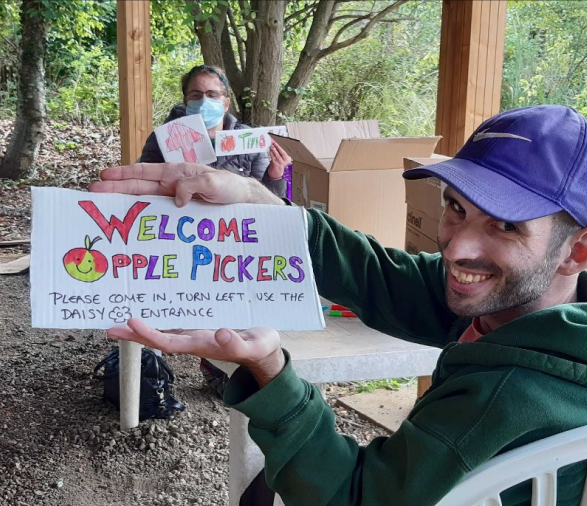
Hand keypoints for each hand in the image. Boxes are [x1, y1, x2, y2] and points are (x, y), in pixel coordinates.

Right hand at [89, 162, 283, 206]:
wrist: (244, 202)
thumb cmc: (230, 187)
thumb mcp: (213, 182)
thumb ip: (192, 185)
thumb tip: (175, 198)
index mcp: (177, 173)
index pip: (145, 172)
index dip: (124, 174)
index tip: (104, 175)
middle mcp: (172, 185)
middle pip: (139, 187)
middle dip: (116, 189)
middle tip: (93, 193)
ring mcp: (174, 200)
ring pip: (144, 201)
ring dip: (125, 204)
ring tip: (105, 209)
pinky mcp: (180, 214)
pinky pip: (158, 214)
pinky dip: (144, 218)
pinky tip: (131, 225)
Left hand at [107, 319, 284, 386]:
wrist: (263, 352)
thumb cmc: (259, 349)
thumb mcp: (254, 346)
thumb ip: (238, 343)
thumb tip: (220, 333)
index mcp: (203, 344)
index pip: (170, 342)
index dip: (149, 334)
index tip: (132, 323)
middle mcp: (194, 341)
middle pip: (159, 338)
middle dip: (135, 334)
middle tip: (110, 327)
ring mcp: (196, 335)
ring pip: (165, 331)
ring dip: (143, 328)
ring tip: (121, 320)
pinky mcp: (201, 329)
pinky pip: (176, 323)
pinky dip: (160, 318)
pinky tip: (152, 311)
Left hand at [267, 141, 291, 179]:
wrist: (276, 175)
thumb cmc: (277, 166)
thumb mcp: (280, 159)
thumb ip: (278, 154)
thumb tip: (273, 145)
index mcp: (287, 159)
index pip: (283, 151)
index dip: (279, 146)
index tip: (275, 142)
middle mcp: (285, 161)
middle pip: (282, 152)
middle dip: (277, 146)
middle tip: (273, 142)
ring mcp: (281, 163)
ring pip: (278, 155)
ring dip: (274, 150)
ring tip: (271, 146)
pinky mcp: (276, 165)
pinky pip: (274, 158)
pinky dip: (271, 154)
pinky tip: (270, 151)